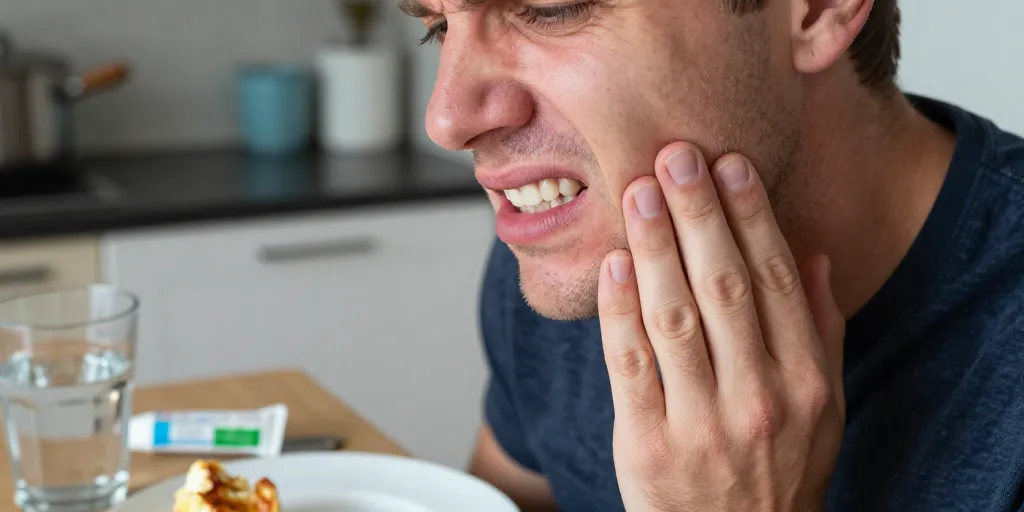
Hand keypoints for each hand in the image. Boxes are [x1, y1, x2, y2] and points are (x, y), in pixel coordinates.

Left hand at [597, 142, 845, 511]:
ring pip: (674, 318)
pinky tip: (614, 264)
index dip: (750, 217)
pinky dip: (620, 312)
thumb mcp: (823, 407)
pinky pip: (630, 367)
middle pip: (724, 288)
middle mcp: (757, 398)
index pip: (773, 281)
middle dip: (699, 216)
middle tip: (675, 155)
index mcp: (803, 381)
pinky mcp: (648, 444)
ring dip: (656, 249)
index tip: (728, 165)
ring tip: (639, 192)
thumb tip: (811, 253)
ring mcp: (701, 423)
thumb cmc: (779, 470)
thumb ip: (819, 330)